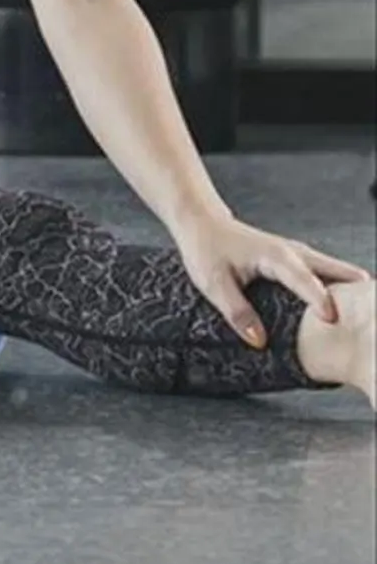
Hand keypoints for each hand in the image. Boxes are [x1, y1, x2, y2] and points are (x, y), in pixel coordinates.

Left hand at [174, 211, 367, 350]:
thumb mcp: (214, 284)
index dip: (320, 299)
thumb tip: (258, 340)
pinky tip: (347, 307)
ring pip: (337, 272)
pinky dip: (341, 288)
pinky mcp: (298, 261)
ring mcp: (300, 255)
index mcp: (276, 257)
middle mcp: (295, 253)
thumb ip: (237, 312)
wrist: (203, 224)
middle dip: (356, 292)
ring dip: (352, 291)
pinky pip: (327, 274)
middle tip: (370, 316)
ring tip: (367, 315)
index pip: (305, 279)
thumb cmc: (207, 250)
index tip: (333, 319)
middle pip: (337, 272)